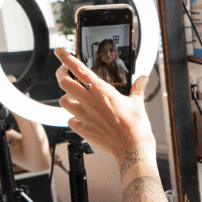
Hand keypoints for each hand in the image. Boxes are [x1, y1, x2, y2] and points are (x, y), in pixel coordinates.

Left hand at [55, 47, 152, 163]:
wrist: (132, 149)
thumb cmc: (135, 127)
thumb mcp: (138, 103)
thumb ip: (137, 89)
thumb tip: (142, 79)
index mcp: (102, 91)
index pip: (79, 69)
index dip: (66, 58)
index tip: (59, 52)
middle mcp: (90, 101)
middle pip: (63, 83)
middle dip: (61, 76)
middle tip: (64, 74)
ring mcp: (84, 116)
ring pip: (63, 101)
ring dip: (66, 98)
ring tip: (73, 98)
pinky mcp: (83, 130)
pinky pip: (70, 120)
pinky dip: (73, 118)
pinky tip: (81, 118)